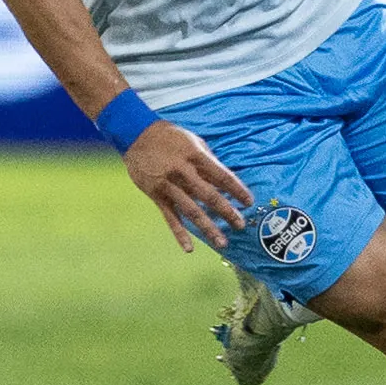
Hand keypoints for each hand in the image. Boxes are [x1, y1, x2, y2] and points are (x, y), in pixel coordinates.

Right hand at [125, 121, 251, 253]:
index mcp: (195, 156)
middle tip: (240, 225)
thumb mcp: (193, 141)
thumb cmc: (170, 137)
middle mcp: (182, 171)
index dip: (237, 189)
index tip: (249, 202)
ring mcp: (168, 185)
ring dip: (208, 228)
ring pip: (191, 211)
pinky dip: (179, 234)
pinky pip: (170, 217)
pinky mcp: (156, 195)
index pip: (221, 175)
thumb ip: (208, 161)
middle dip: (226, 212)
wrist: (137, 136)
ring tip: (222, 242)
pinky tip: (189, 248)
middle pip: (209, 195)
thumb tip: (225, 181)